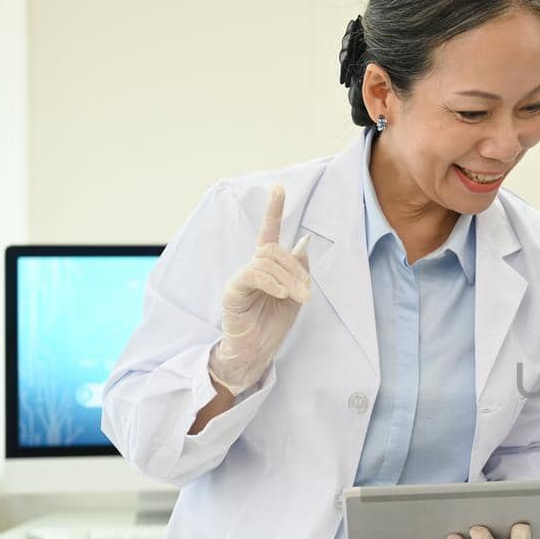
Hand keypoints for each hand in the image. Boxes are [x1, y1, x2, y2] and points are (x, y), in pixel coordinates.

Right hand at [207, 186, 311, 394]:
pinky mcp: (233, 291)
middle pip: (273, 249)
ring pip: (266, 261)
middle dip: (295, 268)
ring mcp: (241, 278)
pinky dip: (272, 282)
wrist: (257, 351)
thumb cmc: (273, 323)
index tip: (279, 188)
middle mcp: (252, 268)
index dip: (274, 210)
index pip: (269, 233)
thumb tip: (303, 241)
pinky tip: (281, 294)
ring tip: (299, 298)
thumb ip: (299, 268)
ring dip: (289, 279)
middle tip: (307, 291)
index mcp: (267, 267)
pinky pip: (253, 275)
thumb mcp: (296, 294)